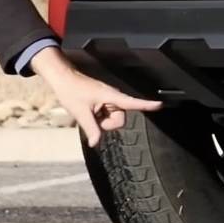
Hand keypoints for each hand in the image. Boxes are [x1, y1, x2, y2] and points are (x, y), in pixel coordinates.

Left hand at [29, 47, 161, 147]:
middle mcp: (114, 98)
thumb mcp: (80, 112)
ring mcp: (110, 100)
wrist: (63, 79)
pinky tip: (89, 111)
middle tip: (92, 118)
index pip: (132, 102)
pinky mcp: (105, 102)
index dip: (146, 105)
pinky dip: (99, 117)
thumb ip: (91, 129)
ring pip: (113, 119)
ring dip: (102, 121)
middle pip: (120, 119)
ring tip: (88, 112)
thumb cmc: (71, 91)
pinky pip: (108, 115)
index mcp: (111, 97)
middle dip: (107, 124)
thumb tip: (96, 143)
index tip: (160, 105)